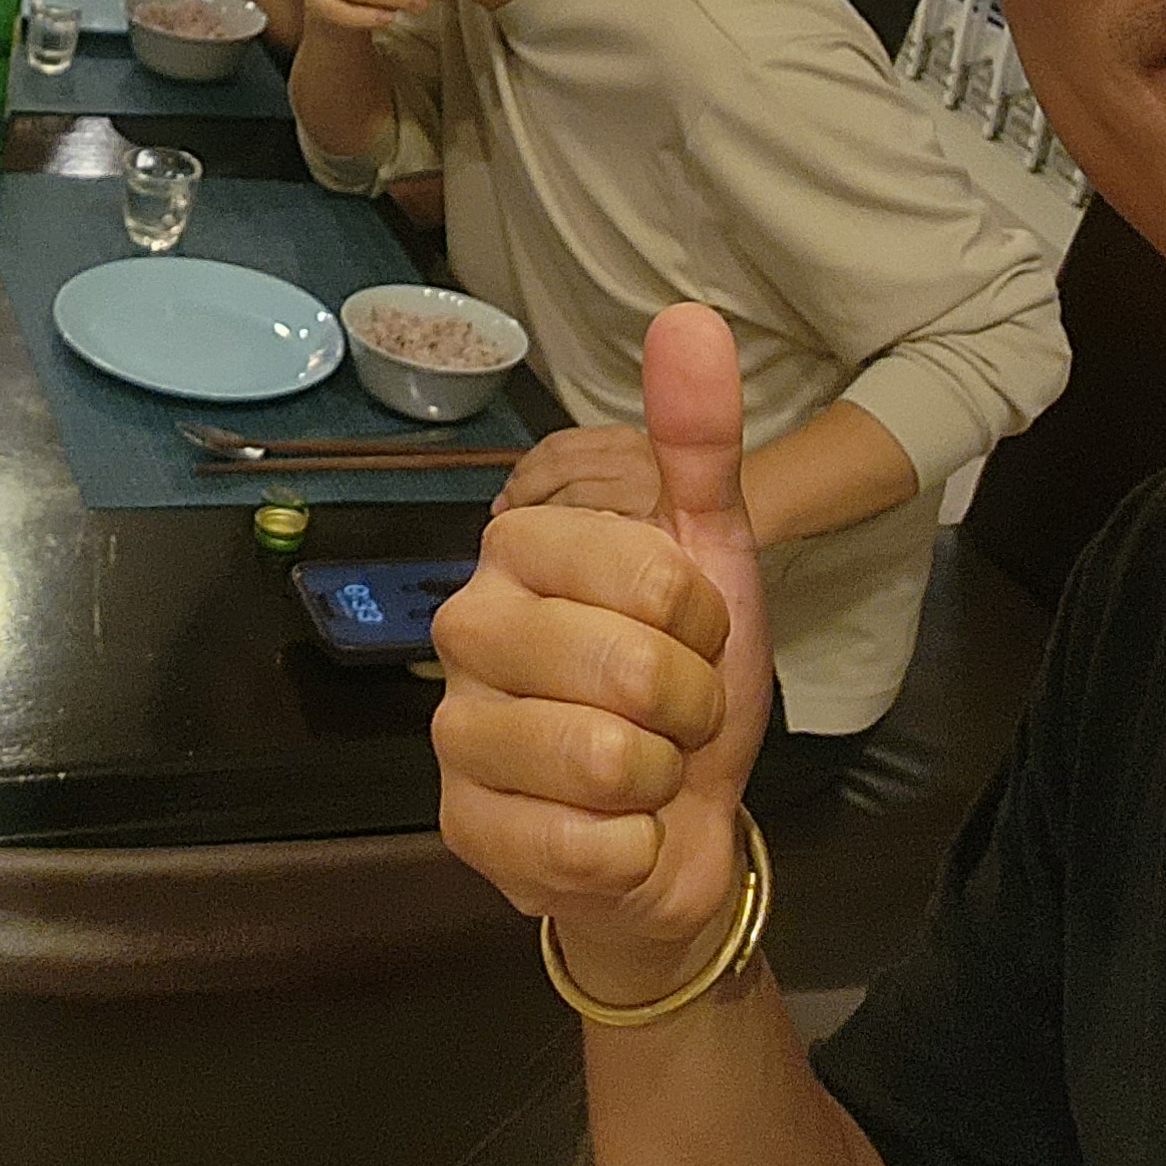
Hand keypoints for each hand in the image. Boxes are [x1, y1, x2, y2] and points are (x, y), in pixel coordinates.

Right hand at [432, 304, 777, 1008]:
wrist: (673, 827)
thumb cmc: (682, 682)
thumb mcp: (709, 557)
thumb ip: (697, 442)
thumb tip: (688, 316)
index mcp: (519, 546)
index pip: (649, 574)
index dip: (702, 621)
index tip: (692, 635)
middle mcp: (466, 626)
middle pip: (631, 668)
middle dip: (689, 707)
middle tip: (672, 714)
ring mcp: (456, 733)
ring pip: (607, 760)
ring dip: (661, 781)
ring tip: (641, 773)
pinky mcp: (464, 830)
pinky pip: (586, 844)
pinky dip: (630, 849)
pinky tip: (609, 832)